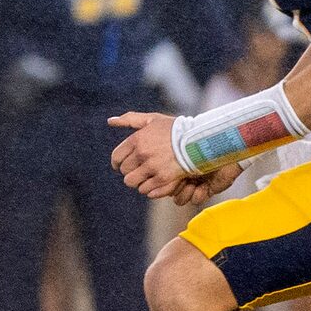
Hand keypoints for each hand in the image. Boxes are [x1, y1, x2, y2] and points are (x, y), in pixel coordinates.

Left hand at [109, 110, 241, 203]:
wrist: (199, 139)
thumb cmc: (175, 129)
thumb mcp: (152, 119)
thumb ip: (130, 120)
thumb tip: (110, 121)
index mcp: (137, 140)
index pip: (116, 158)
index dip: (117, 164)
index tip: (120, 166)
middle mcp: (142, 154)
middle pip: (125, 172)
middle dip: (130, 172)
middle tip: (138, 171)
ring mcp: (153, 167)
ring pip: (133, 183)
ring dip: (139, 182)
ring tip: (146, 178)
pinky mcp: (164, 179)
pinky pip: (147, 191)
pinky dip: (149, 189)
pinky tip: (155, 184)